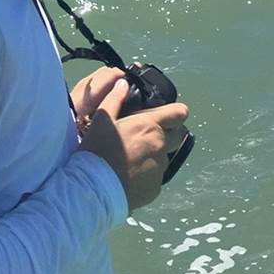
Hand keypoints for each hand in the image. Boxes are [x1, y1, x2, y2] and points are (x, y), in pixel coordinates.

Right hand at [70, 66, 188, 208]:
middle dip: (165, 135)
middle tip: (143, 138)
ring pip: (164, 158)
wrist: (93, 189)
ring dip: (154, 156)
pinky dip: (147, 175)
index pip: (180, 113)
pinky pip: (156, 177)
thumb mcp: (102, 120)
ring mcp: (159, 168)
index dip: (176, 113)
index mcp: (150, 126)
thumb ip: (115, 99)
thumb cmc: (96, 151)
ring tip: (131, 160)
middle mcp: (160, 146)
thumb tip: (123, 83)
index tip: (167, 116)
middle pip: (176, 136)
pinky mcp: (155, 188)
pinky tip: (129, 176)